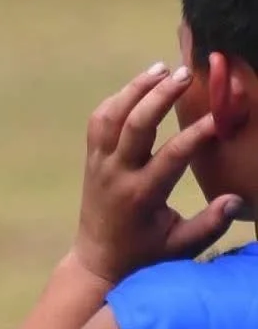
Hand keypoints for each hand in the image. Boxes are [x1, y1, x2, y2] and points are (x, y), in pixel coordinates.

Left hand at [73, 62, 239, 286]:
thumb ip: (211, 224)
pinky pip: (98, 121)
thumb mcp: (182, 246)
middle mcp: (118, 173)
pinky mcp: (91, 158)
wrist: (98, 260)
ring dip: (135, 89)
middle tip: (185, 74)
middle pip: (135, 124)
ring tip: (162, 69)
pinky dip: (116, 100)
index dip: (197, 133)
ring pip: (111, 116)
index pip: (173, 155)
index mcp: (143, 194)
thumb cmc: (146, 254)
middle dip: (160, 95)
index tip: (219, 117)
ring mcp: (100, 163)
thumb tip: (236, 199)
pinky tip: (138, 87)